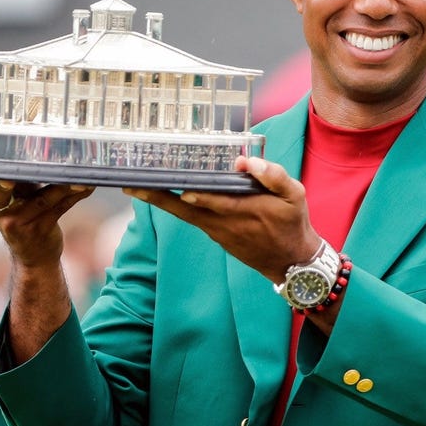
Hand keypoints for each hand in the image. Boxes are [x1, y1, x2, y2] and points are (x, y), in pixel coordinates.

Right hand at [0, 178, 94, 268]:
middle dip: (6, 183)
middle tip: (9, 177)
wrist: (34, 258)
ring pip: (42, 198)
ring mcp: (20, 221)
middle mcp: (2, 210)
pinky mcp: (39, 229)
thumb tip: (45, 150)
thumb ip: (21, 181)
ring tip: (78, 175)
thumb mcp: (16, 200)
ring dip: (62, 185)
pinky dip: (75, 194)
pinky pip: (59, 207)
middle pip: (4, 191)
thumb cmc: (27, 220)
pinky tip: (88, 186)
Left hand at [123, 156, 320, 283]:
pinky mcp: (216, 236)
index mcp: (242, 210)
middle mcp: (223, 224)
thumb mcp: (295, 196)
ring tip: (136, 186)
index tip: (169, 184)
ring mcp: (216, 233)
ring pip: (184, 215)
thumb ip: (273, 176)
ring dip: (160, 201)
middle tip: (131, 186)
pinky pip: (192, 219)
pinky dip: (176, 207)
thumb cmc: (293, 224)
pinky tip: (163, 194)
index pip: (211, 200)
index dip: (191, 193)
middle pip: (183, 210)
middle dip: (157, 197)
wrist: (292, 263)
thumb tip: (245, 161)